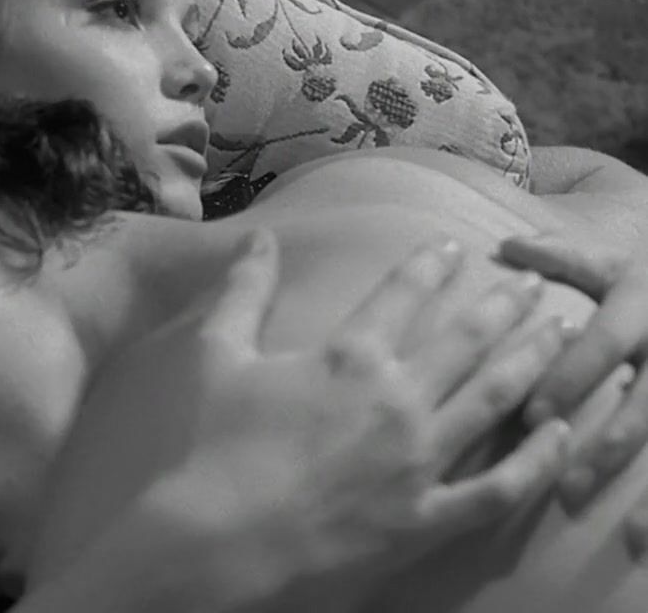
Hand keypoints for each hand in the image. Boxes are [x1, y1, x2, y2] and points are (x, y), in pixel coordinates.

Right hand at [20, 230, 572, 612]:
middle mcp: (397, 398)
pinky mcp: (428, 516)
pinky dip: (536, 461)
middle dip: (503, 305)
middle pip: (466, 339)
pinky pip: (499, 488)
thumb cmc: (214, 446)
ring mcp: (420, 459)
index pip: (403, 293)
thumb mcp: (218, 354)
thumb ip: (244, 290)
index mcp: (349, 356)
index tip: (453, 248)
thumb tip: (259, 236)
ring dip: (532, 359)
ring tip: (558, 333)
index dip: (430, 265)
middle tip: (533, 283)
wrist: (221, 538)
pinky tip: (559, 434)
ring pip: (496, 398)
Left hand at [500, 234, 647, 545]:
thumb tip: (507, 245)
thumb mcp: (619, 261)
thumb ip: (566, 256)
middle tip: (566, 486)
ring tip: (623, 531)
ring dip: (647, 486)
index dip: (570, 378)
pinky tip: (647, 542)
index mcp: (644, 306)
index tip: (530, 414)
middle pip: (647, 402)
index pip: (605, 344)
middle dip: (607, 445)